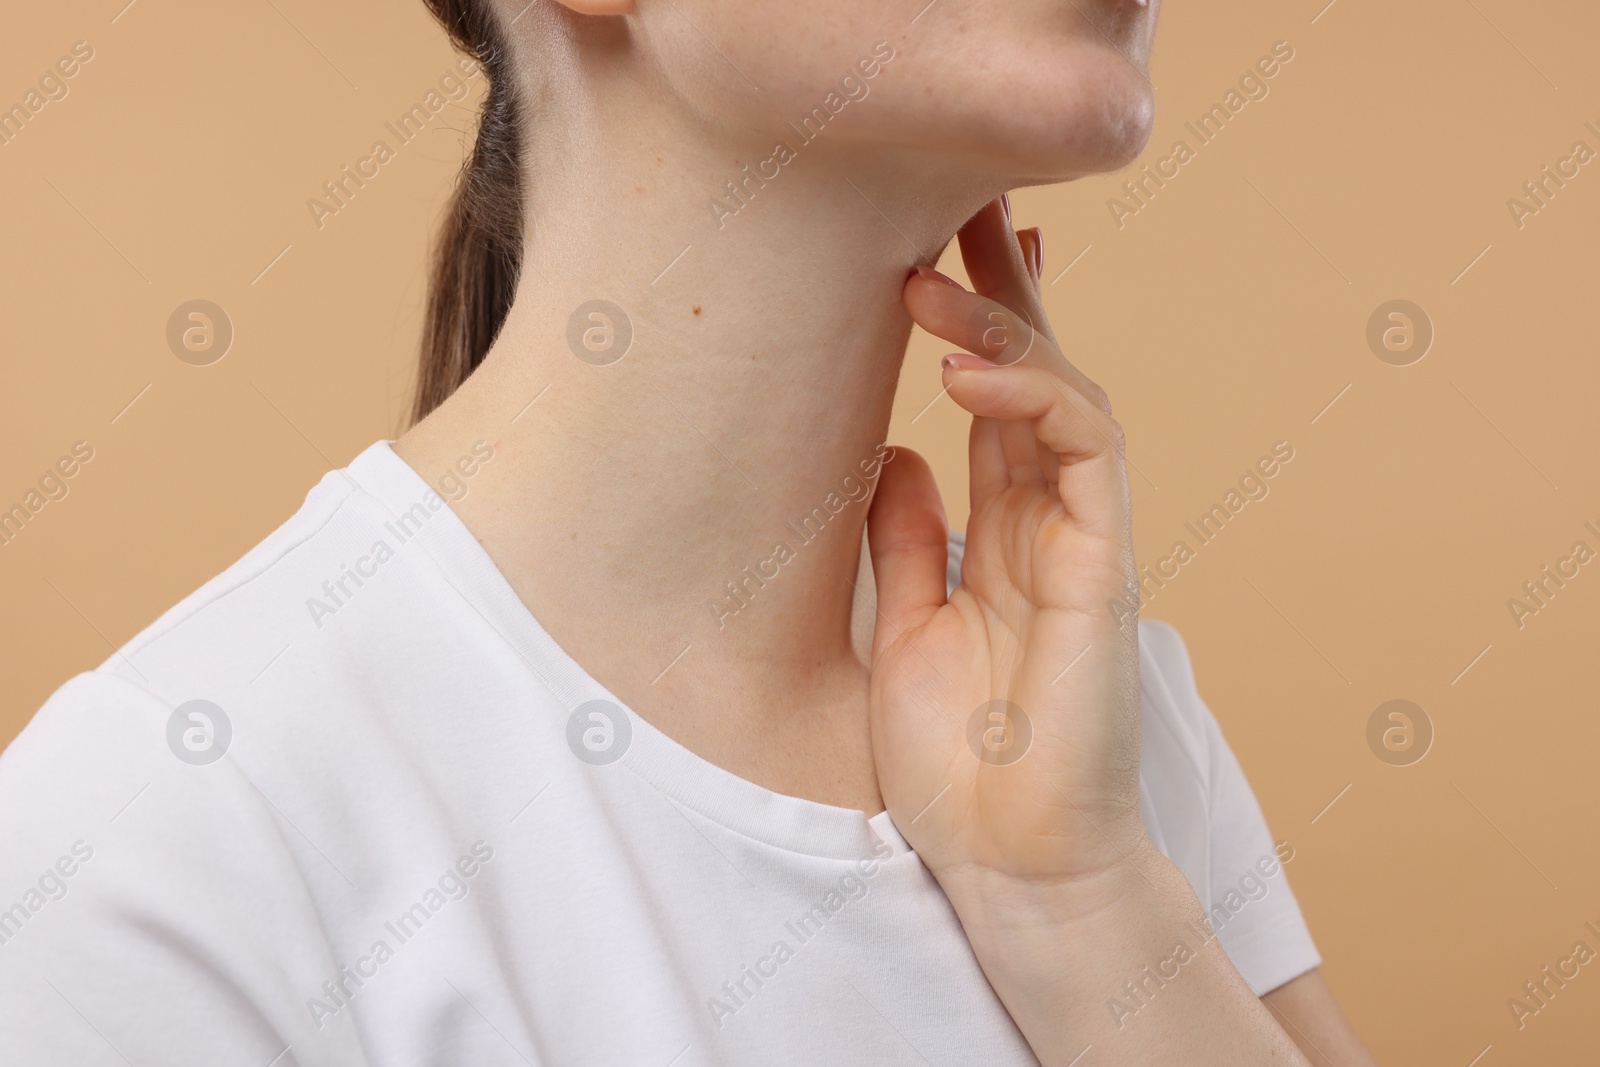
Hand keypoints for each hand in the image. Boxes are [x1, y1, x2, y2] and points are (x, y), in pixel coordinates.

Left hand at [867, 197, 1146, 895]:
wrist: (1013, 860)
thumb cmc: (960, 765)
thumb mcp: (905, 625)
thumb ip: (906, 536)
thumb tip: (892, 449)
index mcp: (1004, 535)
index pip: (997, 404)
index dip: (974, 325)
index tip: (935, 257)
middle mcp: (1050, 523)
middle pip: (1036, 375)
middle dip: (1002, 287)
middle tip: (958, 202)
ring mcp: (1085, 538)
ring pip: (1065, 393)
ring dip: (1001, 323)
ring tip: (927, 276)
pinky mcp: (1107, 563)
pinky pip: (1087, 449)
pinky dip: (1033, 394)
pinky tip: (963, 365)